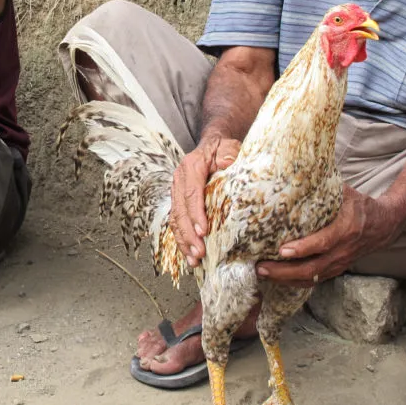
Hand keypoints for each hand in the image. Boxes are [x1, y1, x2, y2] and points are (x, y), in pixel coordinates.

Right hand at [171, 135, 241, 266]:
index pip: (192, 193)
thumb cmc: (224, 148)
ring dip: (184, 241)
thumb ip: (229, 155)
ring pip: (175, 219)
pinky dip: (182, 239)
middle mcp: (180, 179)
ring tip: (194, 260)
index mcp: (192, 166)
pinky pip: (176, 222)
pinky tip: (189, 254)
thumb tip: (227, 164)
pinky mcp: (179, 200)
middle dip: (189, 234)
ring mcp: (177, 190)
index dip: (196, 214)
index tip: (204, 232)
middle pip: (180, 210)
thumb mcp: (230, 147)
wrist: (213, 144)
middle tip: (200, 254)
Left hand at [256, 185, 398, 286]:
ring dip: (285, 279)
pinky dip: (294, 282)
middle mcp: (341, 251)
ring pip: (310, 277)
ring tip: (261, 273)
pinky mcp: (335, 270)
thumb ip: (323, 187)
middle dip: (284, 271)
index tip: (282, 250)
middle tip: (260, 267)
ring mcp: (338, 264)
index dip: (302, 248)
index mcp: (345, 230)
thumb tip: (296, 172)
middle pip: (311, 268)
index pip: (322, 243)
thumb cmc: (359, 205)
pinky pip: (313, 280)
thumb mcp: (345, 192)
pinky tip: (276, 278)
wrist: (382, 226)